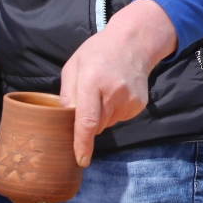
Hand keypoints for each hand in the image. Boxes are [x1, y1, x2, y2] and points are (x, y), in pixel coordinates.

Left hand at [60, 0, 176, 167]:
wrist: (133, 42)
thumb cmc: (98, 53)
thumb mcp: (73, 66)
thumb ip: (67, 94)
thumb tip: (64, 121)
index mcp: (92, 80)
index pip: (87, 121)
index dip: (82, 144)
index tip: (81, 160)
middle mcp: (113, 92)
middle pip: (96, 125)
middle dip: (87, 121)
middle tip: (89, 98)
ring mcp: (129, 99)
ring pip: (107, 123)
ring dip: (101, 115)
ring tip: (104, 90)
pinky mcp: (138, 105)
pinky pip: (119, 118)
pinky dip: (113, 111)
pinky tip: (115, 92)